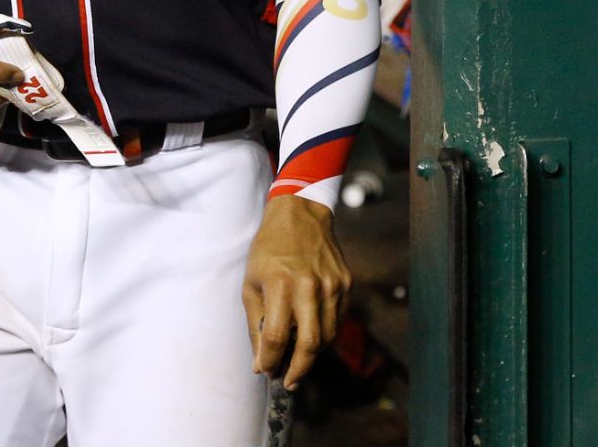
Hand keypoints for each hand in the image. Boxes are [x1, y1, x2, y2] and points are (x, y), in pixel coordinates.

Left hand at [242, 195, 350, 389]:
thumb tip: (261, 362)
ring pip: (328, 336)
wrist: (300, 215)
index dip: (270, 361)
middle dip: (299, 371)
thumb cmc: (269, 250)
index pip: (277, 337)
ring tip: (298, 358)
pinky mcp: (346, 284)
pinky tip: (311, 332)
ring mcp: (331, 285)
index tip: (266, 372)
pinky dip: (324, 333)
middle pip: (310, 344)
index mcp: (280, 285)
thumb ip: (256, 325)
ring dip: (313, 355)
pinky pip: (337, 320)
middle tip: (289, 382)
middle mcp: (309, 286)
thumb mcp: (251, 283)